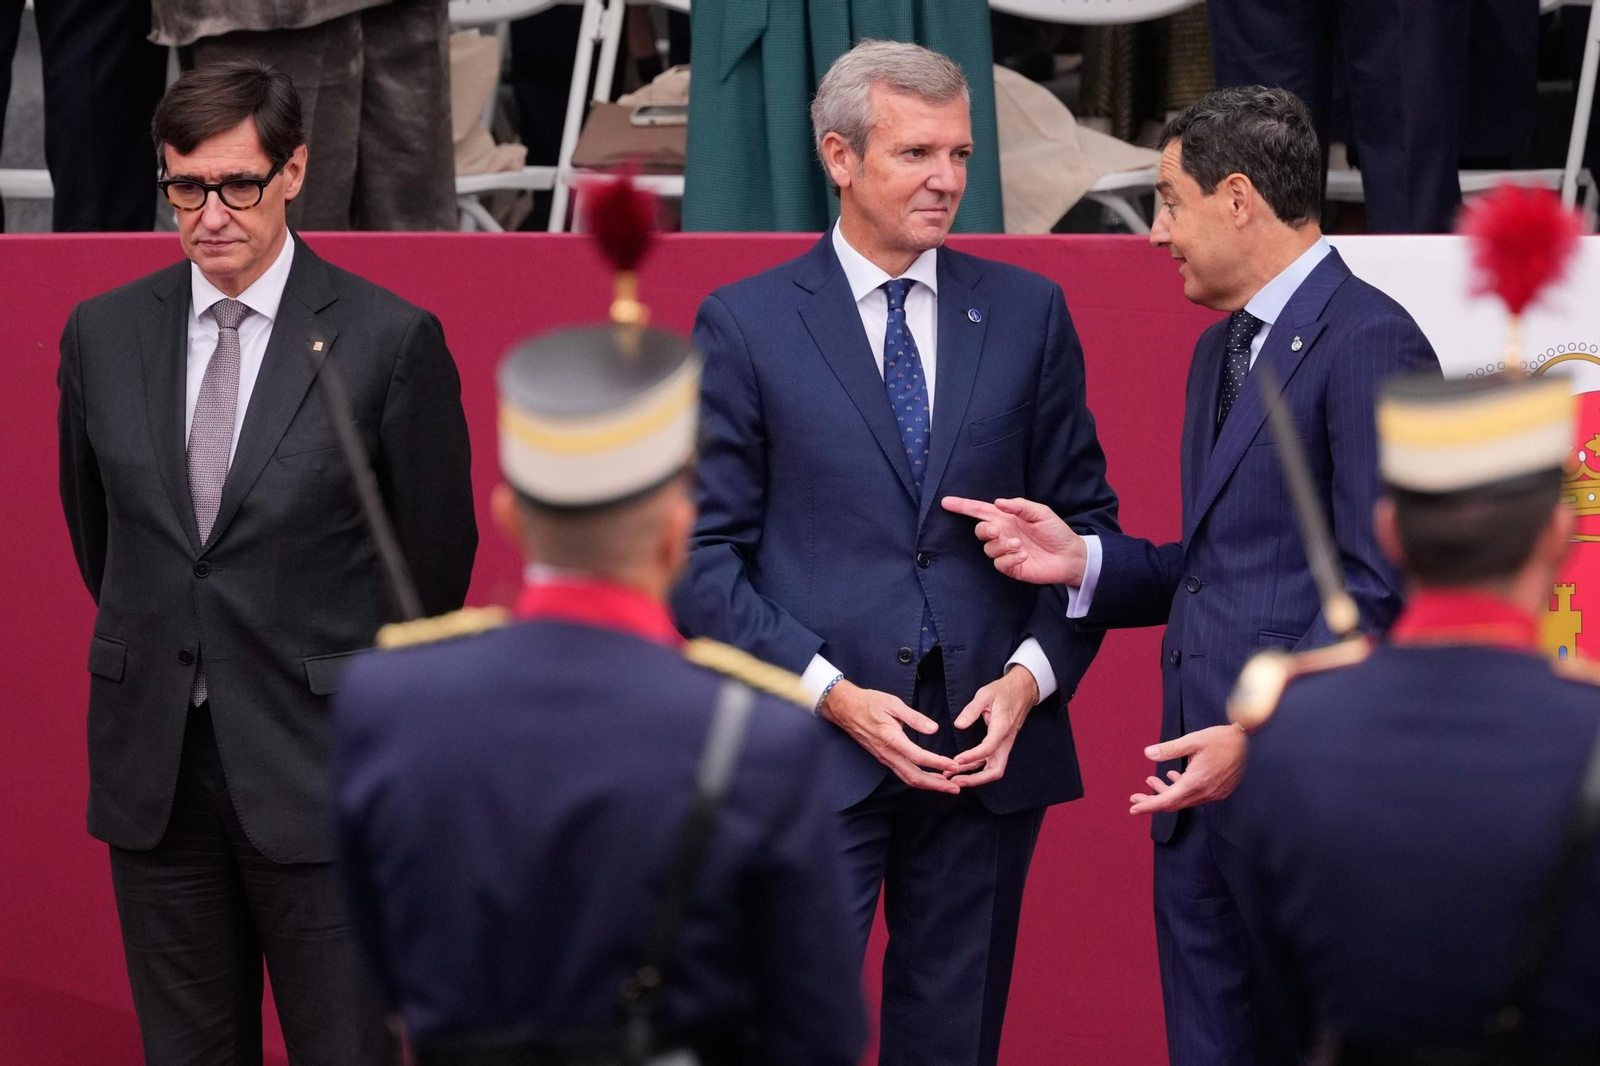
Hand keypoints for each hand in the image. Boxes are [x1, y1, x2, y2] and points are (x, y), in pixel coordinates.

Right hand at [821, 680, 961, 793]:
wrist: (845, 708)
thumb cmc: (869, 703)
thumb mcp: (894, 704)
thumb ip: (914, 718)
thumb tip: (934, 729)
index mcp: (892, 739)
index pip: (919, 757)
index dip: (938, 763)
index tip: (954, 766)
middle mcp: (887, 754)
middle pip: (914, 777)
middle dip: (936, 785)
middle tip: (955, 788)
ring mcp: (884, 758)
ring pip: (908, 778)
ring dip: (928, 784)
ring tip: (946, 786)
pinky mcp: (883, 758)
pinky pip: (902, 773)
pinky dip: (918, 778)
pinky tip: (928, 777)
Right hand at [940, 496, 1086, 585]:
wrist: (1069, 555)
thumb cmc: (1055, 531)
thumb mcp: (1040, 512)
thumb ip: (1019, 505)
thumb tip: (998, 502)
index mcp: (1007, 518)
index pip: (980, 511)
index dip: (963, 506)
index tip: (946, 502)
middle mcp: (1003, 534)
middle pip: (980, 530)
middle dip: (984, 530)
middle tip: (997, 531)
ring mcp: (1005, 551)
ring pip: (989, 548)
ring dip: (1002, 546)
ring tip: (1020, 546)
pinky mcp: (1010, 567)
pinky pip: (999, 563)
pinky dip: (1010, 559)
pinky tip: (1023, 556)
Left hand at [945, 666, 1038, 786]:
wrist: (1022, 690)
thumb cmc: (1003, 691)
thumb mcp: (985, 694)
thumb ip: (971, 710)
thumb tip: (958, 725)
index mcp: (1002, 728)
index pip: (988, 749)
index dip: (972, 757)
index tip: (956, 761)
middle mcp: (1005, 741)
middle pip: (995, 770)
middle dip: (976, 780)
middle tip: (955, 781)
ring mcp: (1004, 745)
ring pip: (992, 769)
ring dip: (973, 777)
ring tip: (952, 778)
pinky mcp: (1000, 745)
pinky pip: (989, 761)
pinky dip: (975, 768)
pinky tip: (960, 769)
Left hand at [1128, 725, 1247, 815]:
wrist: (1251, 743)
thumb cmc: (1222, 739)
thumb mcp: (1193, 740)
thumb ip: (1169, 748)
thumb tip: (1147, 753)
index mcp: (1196, 782)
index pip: (1167, 800)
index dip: (1149, 806)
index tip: (1133, 808)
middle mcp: (1205, 792)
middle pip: (1173, 803)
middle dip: (1152, 801)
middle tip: (1134, 797)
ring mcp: (1214, 793)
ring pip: (1184, 799)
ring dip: (1166, 792)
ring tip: (1150, 780)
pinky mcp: (1219, 790)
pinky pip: (1194, 795)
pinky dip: (1180, 789)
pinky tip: (1174, 775)